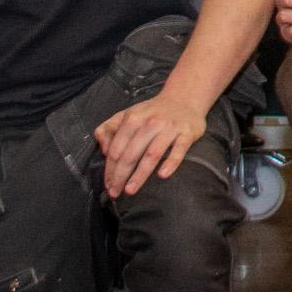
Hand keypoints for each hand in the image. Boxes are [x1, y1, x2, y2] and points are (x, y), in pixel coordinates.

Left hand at [96, 90, 213, 198]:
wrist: (184, 99)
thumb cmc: (152, 112)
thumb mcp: (128, 114)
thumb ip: (109, 129)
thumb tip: (103, 149)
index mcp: (133, 118)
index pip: (116, 148)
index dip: (110, 169)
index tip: (108, 184)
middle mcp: (150, 122)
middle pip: (131, 153)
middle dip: (120, 175)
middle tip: (116, 192)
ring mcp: (169, 127)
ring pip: (152, 154)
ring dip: (140, 174)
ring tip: (131, 189)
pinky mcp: (187, 132)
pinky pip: (179, 150)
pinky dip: (170, 162)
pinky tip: (162, 175)